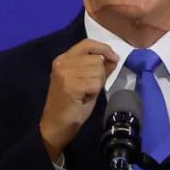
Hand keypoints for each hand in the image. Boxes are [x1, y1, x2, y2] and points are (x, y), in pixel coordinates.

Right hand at [39, 39, 117, 157]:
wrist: (56, 125)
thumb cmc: (71, 106)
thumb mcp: (86, 83)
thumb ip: (98, 69)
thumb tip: (113, 59)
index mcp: (63, 59)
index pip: (87, 43)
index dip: (103, 48)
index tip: (114, 57)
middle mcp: (62, 63)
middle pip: (96, 59)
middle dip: (100, 74)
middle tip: (89, 88)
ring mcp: (65, 73)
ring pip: (98, 71)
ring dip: (97, 84)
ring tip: (85, 94)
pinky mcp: (70, 85)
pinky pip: (96, 83)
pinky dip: (94, 92)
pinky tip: (84, 99)